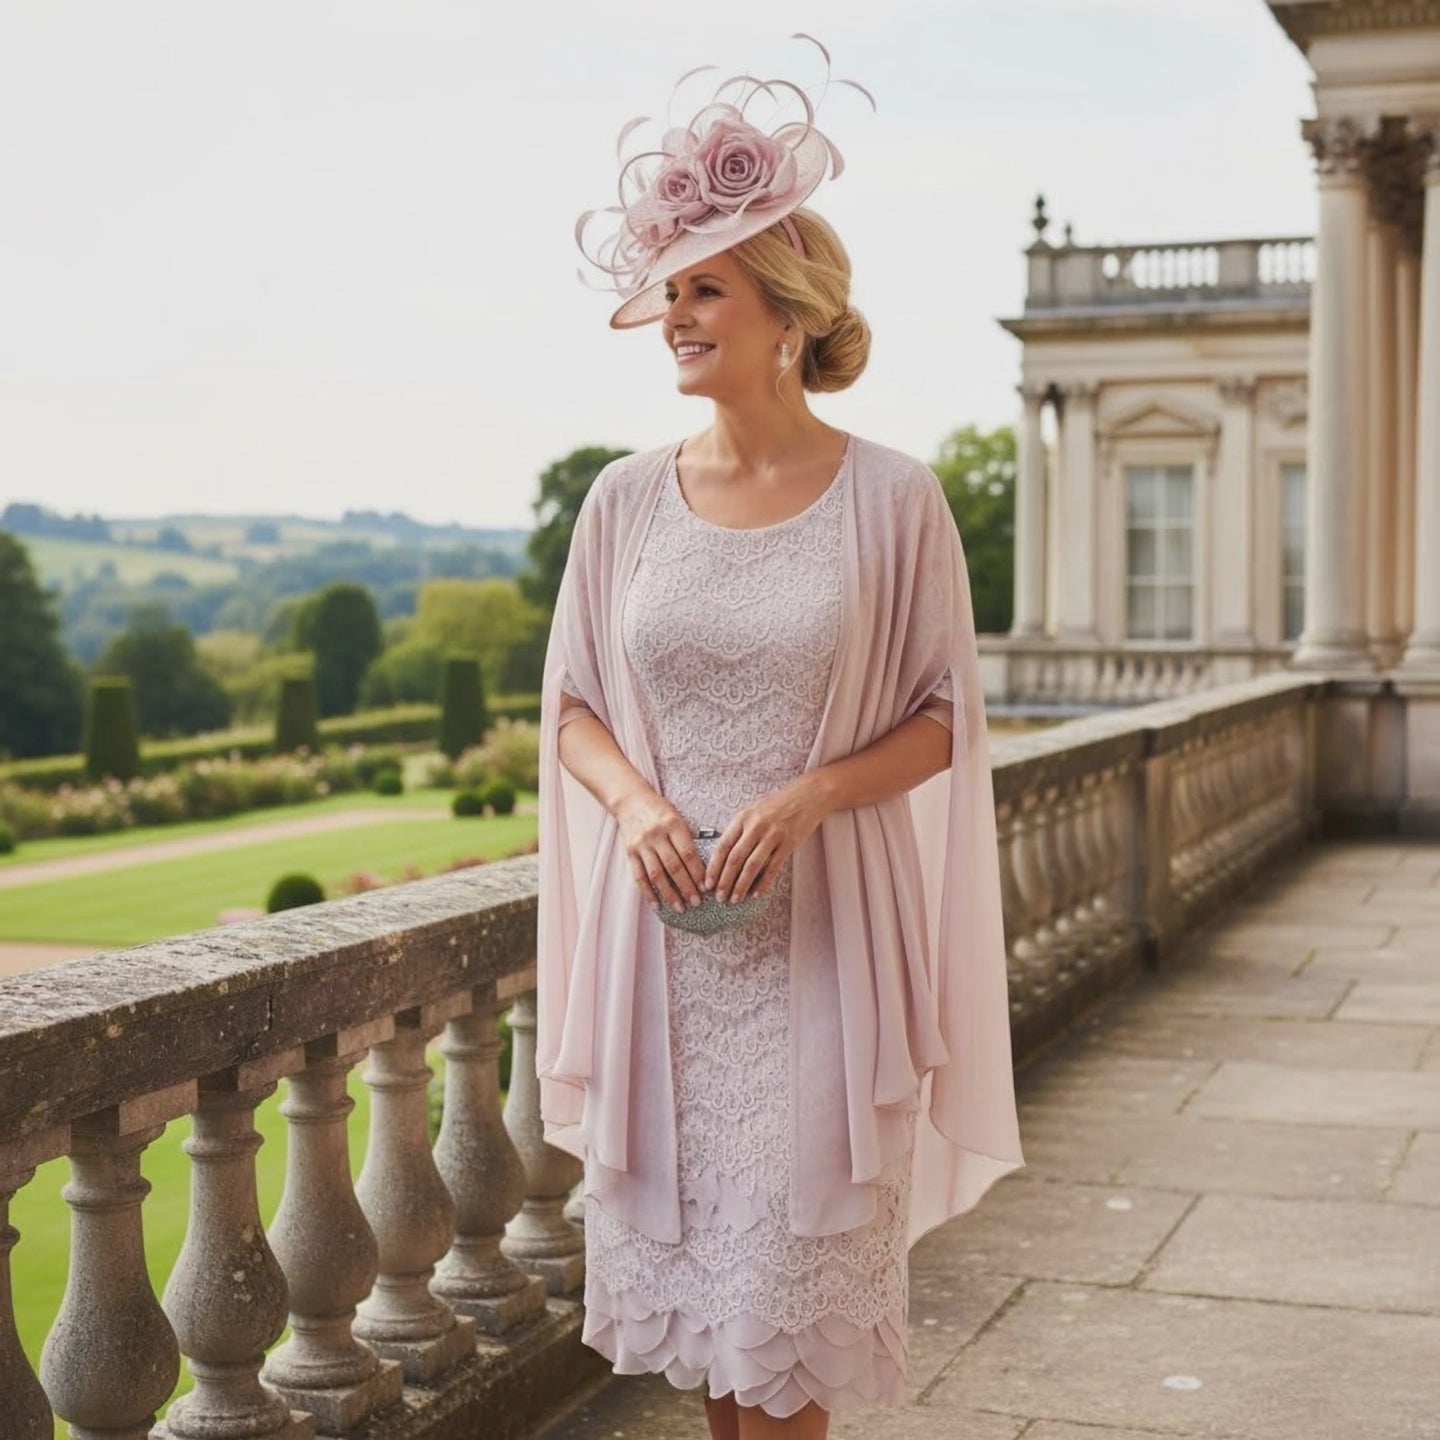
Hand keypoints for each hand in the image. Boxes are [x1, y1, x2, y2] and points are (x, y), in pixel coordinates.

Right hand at [614, 788, 705, 913]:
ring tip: (680, 908)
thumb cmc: (660, 811)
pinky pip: (639, 877)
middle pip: (673, 866)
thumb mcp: (677, 818)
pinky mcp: (630, 852)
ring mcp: (641, 845)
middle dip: (686, 887)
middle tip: (696, 902)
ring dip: (669, 894)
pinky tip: (657, 905)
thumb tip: (702, 870)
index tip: (706, 888)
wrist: (631, 800)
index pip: (688, 853)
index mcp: (673, 825)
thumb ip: (686, 840)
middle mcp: (656, 835)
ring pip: (657, 875)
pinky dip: (648, 893)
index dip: (697, 872)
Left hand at [706, 777, 828, 904]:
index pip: (723, 846)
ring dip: (741, 885)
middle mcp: (756, 826)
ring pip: (752, 866)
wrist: (809, 795)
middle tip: (719, 897)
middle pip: (735, 859)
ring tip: (735, 899)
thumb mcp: (754, 811)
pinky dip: (763, 883)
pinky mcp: (789, 843)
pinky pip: (773, 867)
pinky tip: (756, 893)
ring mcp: (773, 835)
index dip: (713, 867)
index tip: (707, 883)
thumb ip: (740, 830)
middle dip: (724, 881)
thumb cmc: (779, 804)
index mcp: (743, 818)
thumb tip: (724, 856)